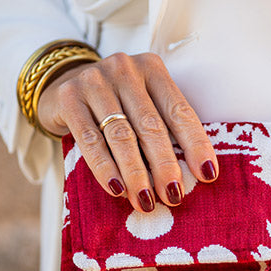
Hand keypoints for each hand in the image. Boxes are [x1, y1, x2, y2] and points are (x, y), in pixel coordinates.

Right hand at [37, 52, 217, 211]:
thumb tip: (191, 176)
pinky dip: (105, 168)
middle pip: (151, 125)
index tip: (207, 175)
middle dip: (165, 166)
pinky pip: (90, 140)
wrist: (62, 84)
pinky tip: (117, 189)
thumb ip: (163, 128)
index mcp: (153, 69)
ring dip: (136, 173)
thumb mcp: (144, 104)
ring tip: (145, 201)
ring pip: (121, 135)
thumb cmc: (117, 104)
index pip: (179, 111)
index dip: (195, 144)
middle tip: (173, 196)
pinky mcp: (69, 98)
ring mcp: (95, 81)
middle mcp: (125, 69)